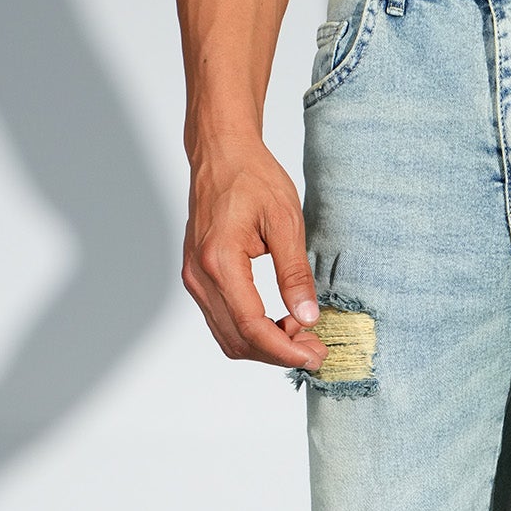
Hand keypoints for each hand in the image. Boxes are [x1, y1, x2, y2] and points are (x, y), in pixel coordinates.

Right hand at [182, 137, 327, 370]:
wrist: (221, 154)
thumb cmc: (252, 177)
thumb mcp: (286, 221)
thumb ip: (295, 273)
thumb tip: (307, 317)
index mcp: (220, 260)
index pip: (252, 326)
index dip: (285, 350)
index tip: (314, 356)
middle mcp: (200, 274)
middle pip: (238, 340)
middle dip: (279, 354)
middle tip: (315, 349)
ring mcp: (195, 279)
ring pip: (229, 337)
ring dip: (266, 347)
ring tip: (301, 336)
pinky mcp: (198, 279)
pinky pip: (224, 322)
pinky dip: (253, 333)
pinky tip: (280, 323)